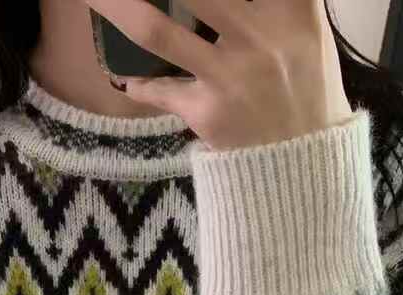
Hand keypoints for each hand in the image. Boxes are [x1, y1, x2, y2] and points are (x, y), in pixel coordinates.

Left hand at [82, 0, 353, 148]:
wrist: (307, 169)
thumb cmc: (306, 94)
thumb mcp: (308, 36)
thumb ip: (282, 2)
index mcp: (293, 11)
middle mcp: (259, 36)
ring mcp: (229, 75)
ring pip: (155, 30)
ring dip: (117, 8)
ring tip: (95, 0)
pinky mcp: (206, 112)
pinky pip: (158, 89)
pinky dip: (137, 84)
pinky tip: (126, 80)